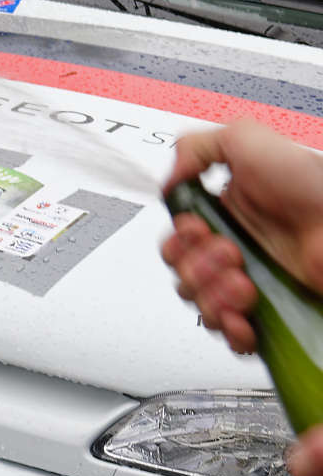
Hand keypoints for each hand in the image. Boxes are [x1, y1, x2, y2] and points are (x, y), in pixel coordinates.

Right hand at [160, 120, 322, 356]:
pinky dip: (231, 329)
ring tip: (245, 284)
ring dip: (214, 296)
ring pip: (200, 304)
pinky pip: (231, 336)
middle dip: (196, 267)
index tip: (199, 229)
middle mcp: (233, 250)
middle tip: (230, 255)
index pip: (175, 237)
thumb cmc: (315, 188)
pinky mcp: (270, 315)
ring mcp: (250, 284)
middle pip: (180, 272)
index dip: (178, 238)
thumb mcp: (247, 139)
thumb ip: (195, 146)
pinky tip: (244, 316)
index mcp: (224, 214)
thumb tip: (168, 180)